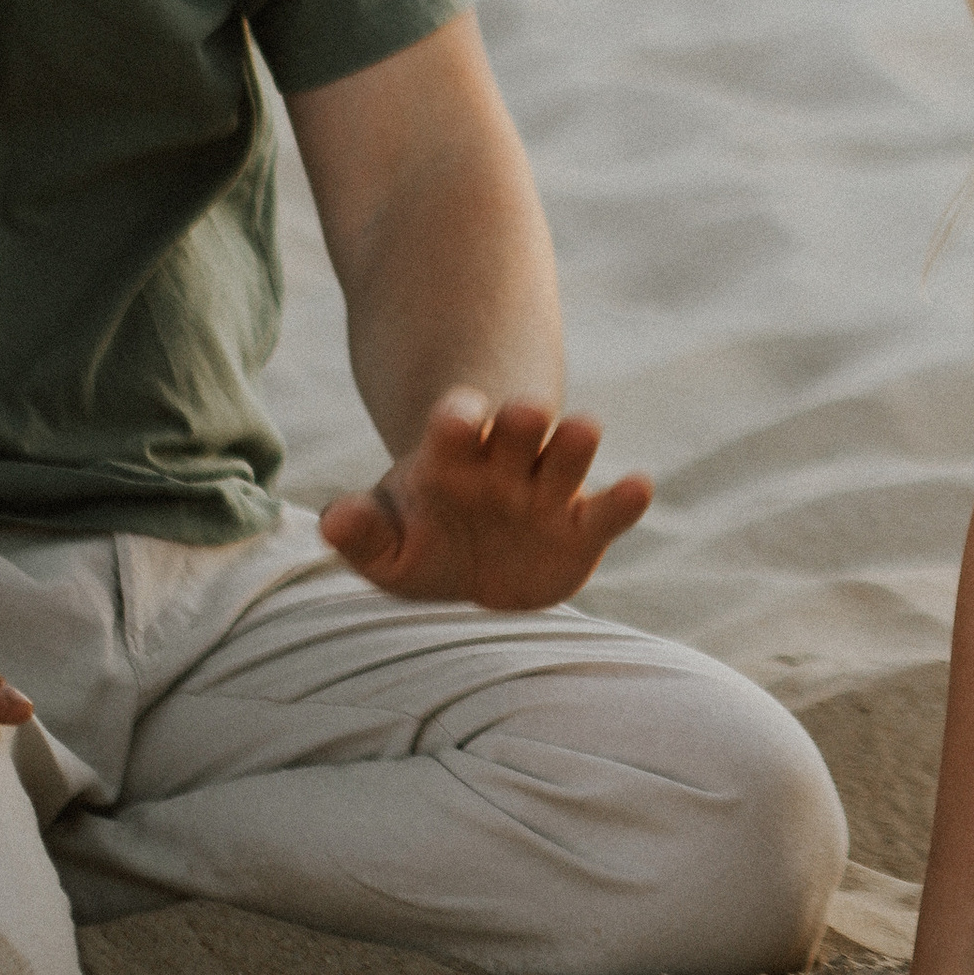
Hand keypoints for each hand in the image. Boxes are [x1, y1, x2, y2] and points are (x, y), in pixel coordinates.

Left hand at [319, 389, 651, 609]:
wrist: (475, 562)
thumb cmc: (423, 538)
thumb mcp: (384, 545)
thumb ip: (361, 533)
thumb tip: (334, 519)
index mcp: (453, 457)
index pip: (455, 425)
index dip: (457, 417)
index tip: (458, 416)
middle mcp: (506, 462)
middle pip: (519, 427)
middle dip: (524, 418)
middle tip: (526, 412)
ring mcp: (548, 490)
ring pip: (567, 455)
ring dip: (575, 442)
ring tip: (584, 428)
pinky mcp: (583, 527)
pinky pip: (608, 512)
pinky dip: (625, 499)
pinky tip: (639, 486)